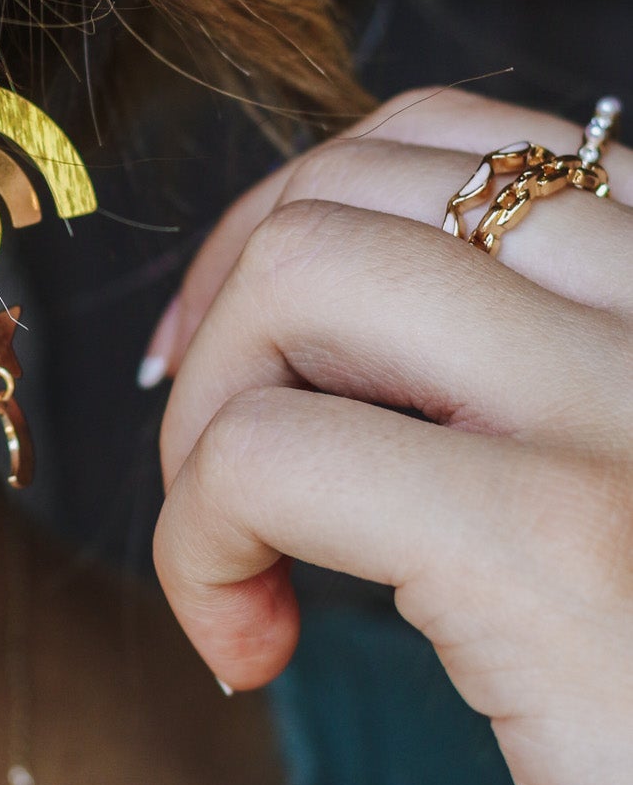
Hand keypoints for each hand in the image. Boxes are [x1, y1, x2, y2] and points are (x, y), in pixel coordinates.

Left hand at [146, 89, 632, 784]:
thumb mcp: (618, 499)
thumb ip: (525, 380)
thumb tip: (309, 306)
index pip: (454, 136)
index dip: (295, 222)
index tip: (238, 360)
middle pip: (351, 192)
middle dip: (223, 317)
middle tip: (213, 469)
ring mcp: (632, 411)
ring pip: (300, 276)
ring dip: (205, 421)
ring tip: (242, 561)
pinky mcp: (556, 548)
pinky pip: (267, 456)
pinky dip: (196, 542)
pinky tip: (250, 649)